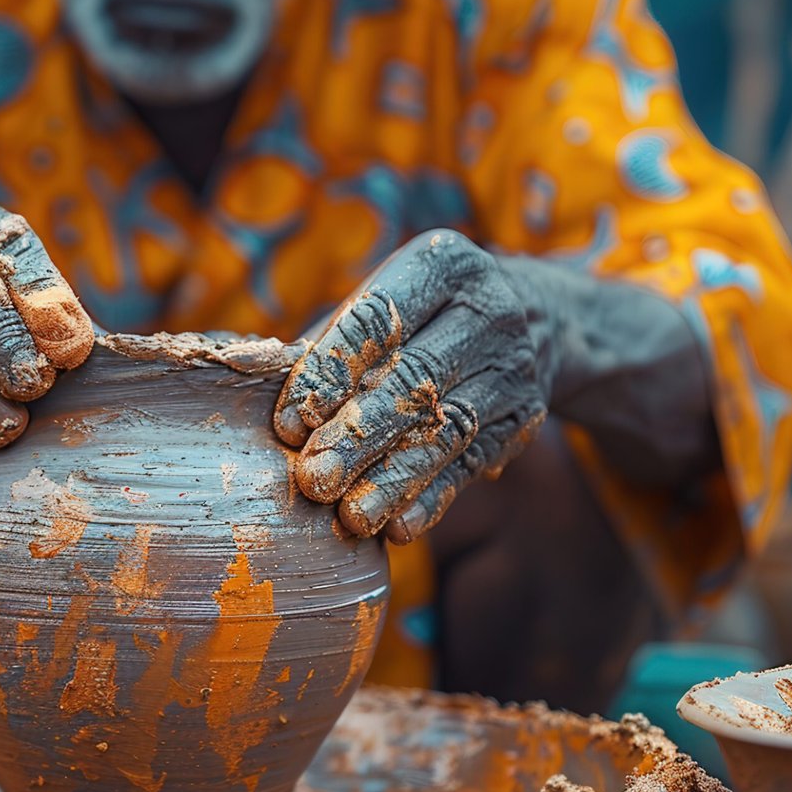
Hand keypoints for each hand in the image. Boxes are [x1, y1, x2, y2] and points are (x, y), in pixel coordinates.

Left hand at [275, 230, 553, 543]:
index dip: (329, 374)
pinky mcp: (523, 417)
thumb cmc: (420, 313)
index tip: (287, 426)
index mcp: (441, 264)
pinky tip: (399, 527)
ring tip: (351, 518)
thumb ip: (330, 342)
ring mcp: (512, 366)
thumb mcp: (385, 300)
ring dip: (395, 479)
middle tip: (313, 481)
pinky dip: (434, 497)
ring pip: (447, 430)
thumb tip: (255, 389)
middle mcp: (487, 310)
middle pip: (414, 379)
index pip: (377, 320)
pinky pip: (473, 463)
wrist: (536, 319)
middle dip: (358, 435)